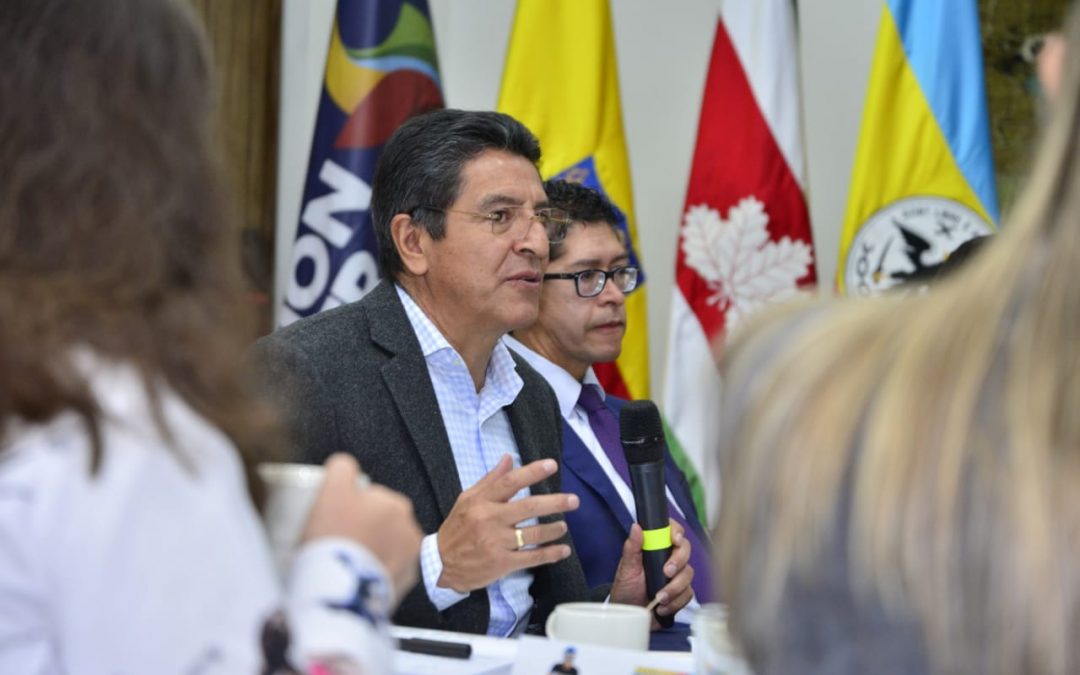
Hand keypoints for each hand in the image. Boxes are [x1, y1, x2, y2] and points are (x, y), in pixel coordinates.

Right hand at [302, 453, 422, 601]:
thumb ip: (342, 468)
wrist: (340, 588)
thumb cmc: (335, 538)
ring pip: (386, 547)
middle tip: (340, 543)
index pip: (369, 499)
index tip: (336, 521)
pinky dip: (376, 572)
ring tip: (348, 562)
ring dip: (373, 550)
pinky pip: (388, 571)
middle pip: (380, 523)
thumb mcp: (332, 490)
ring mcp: (410, 556)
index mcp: (395, 503)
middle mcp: (409, 527)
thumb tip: (345, 466)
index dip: (349, 508)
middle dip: (365, 529)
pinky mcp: (405, 582)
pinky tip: (358, 576)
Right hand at [436, 454, 578, 592]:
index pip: (510, 482)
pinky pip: (531, 557)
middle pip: (528, 507)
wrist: (440, 564)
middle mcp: (490, 520)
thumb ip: (490, 480)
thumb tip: (509, 458)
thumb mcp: (467, 499)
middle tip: (573, 500)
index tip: (552, 465)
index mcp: (482, 502)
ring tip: (563, 526)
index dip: (532, 472)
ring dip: (553, 529)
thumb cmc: (456, 528)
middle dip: (555, 502)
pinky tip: (562, 550)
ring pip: (533, 533)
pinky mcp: (502, 563)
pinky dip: (550, 554)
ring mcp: (497, 543)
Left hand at [610, 521, 694, 628]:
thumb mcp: (626, 568)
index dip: (677, 532)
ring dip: (675, 587)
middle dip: (678, 561)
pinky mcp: (681, 593)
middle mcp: (668, 559)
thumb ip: (632, 547)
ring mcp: (676, 576)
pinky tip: (662, 607)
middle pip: (685, 550)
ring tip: (659, 597)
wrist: (630, 614)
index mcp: (655, 548)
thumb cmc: (626, 588)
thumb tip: (636, 527)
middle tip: (667, 572)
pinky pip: (687, 594)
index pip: (672, 531)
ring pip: (688, 574)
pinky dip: (676, 602)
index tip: (675, 540)